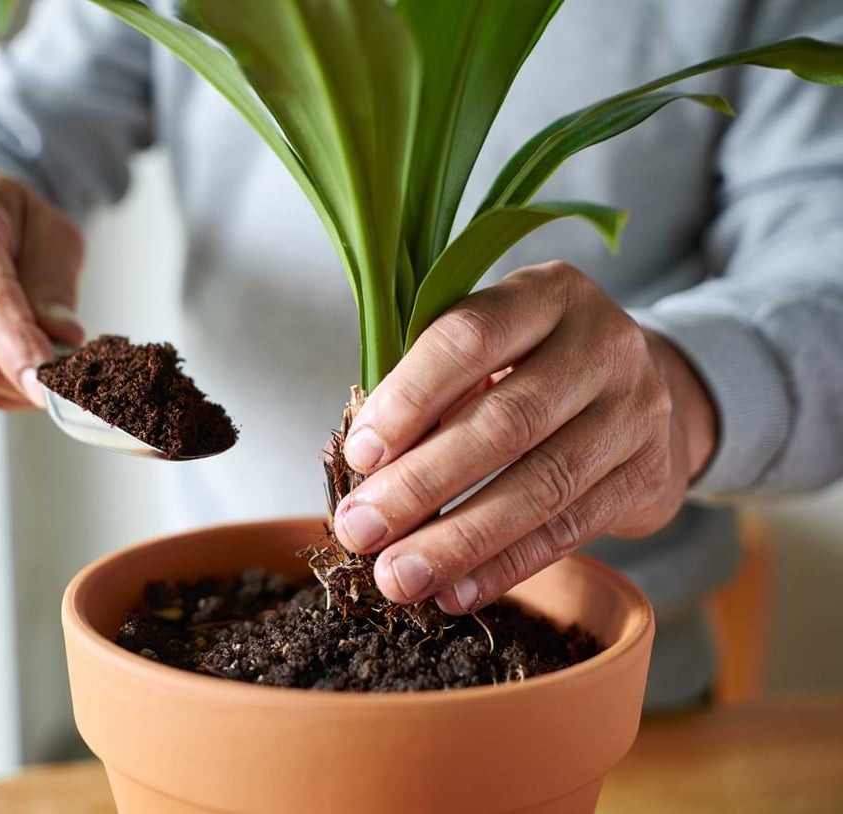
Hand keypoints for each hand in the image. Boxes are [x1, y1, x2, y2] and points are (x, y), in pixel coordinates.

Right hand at [0, 169, 84, 410]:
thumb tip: (64, 338)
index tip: (50, 384)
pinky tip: (15, 370)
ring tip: (44, 364)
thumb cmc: (11, 228)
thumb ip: (56, 285)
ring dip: (18, 390)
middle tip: (70, 380)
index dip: (18, 347)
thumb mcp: (52, 235)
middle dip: (28, 380)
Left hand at [334, 261, 717, 612]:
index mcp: (548, 293)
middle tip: (361, 530)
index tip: (360, 455)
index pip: (469, 338)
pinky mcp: (650, 475)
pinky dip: (505, 567)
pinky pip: (569, 530)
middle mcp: (603, 344)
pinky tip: (454, 592)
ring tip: (398, 577)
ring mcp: (637, 410)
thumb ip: (435, 387)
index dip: (409, 399)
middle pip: (505, 421)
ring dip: (458, 540)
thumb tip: (367, 466)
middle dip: (422, 484)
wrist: (646, 390)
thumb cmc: (533, 366)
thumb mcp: (492, 348)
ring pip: (540, 484)